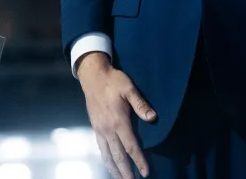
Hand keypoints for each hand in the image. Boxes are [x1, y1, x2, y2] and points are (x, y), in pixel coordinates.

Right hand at [78, 52, 156, 178]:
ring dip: (114, 169)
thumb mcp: (129, 88)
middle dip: (125, 171)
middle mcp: (108, 129)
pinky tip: (109, 163)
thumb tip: (152, 118)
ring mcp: (99, 129)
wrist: (93, 76)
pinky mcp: (95, 127)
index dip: (138, 160)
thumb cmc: (114, 80)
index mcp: (118, 121)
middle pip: (118, 155)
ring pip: (107, 154)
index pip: (131, 146)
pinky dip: (105, 159)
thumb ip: (140, 104)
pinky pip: (100, 148)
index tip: (145, 172)